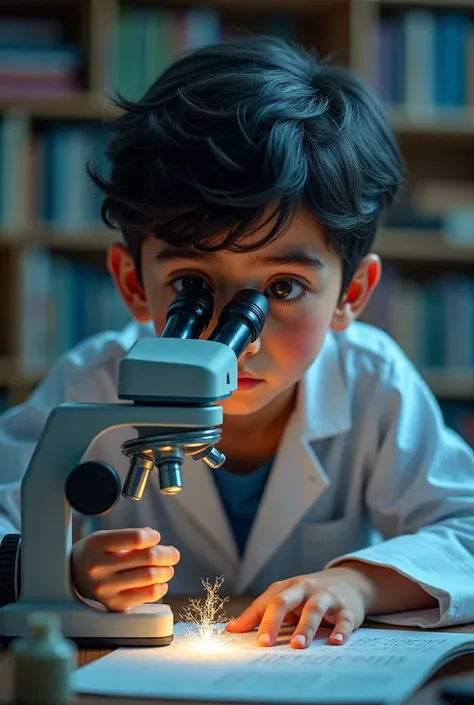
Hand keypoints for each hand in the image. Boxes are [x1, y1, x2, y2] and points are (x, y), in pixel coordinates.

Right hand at [71, 527, 179, 610]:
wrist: (74, 576)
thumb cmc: (96, 552)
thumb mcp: (106, 537)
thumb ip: (131, 537)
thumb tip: (156, 541)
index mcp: (97, 544)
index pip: (136, 538)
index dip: (153, 537)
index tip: (156, 537)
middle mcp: (99, 567)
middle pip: (147, 557)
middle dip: (167, 555)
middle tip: (173, 554)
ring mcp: (105, 588)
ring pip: (149, 577)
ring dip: (166, 571)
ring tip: (167, 569)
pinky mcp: (113, 604)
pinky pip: (146, 596)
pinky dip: (159, 588)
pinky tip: (160, 583)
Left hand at [226, 567, 376, 648]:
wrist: (348, 581)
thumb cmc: (309, 594)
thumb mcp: (286, 598)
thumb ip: (259, 613)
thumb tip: (232, 629)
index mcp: (288, 588)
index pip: (267, 602)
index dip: (253, 619)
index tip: (239, 635)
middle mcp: (305, 589)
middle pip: (285, 601)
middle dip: (273, 621)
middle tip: (265, 642)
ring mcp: (326, 598)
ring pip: (314, 610)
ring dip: (305, 628)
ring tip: (297, 645)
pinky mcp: (347, 609)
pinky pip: (344, 620)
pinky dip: (340, 631)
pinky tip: (335, 642)